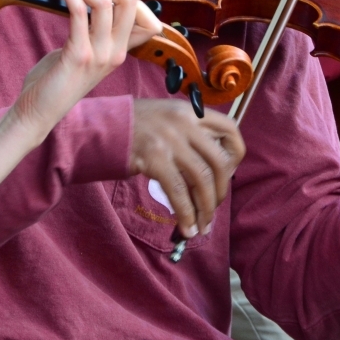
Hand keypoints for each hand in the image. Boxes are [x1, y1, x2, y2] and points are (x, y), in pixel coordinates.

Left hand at [8, 0, 160, 144]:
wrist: (38, 113)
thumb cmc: (56, 80)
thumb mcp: (86, 54)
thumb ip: (94, 33)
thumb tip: (92, 3)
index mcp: (121, 51)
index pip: (144, 15)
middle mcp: (116, 52)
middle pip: (130, 0)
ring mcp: (100, 54)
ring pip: (104, 1)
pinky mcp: (78, 55)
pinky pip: (78, 12)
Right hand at [130, 99, 245, 237]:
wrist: (102, 126)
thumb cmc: (137, 125)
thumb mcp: (170, 117)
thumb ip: (192, 133)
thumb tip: (214, 169)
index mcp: (192, 111)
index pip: (230, 129)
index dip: (236, 154)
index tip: (229, 173)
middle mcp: (185, 122)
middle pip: (219, 161)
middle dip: (221, 190)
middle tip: (214, 207)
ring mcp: (170, 140)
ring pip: (202, 179)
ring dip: (206, 208)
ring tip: (203, 225)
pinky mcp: (155, 158)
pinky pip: (178, 192)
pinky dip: (186, 214)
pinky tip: (187, 227)